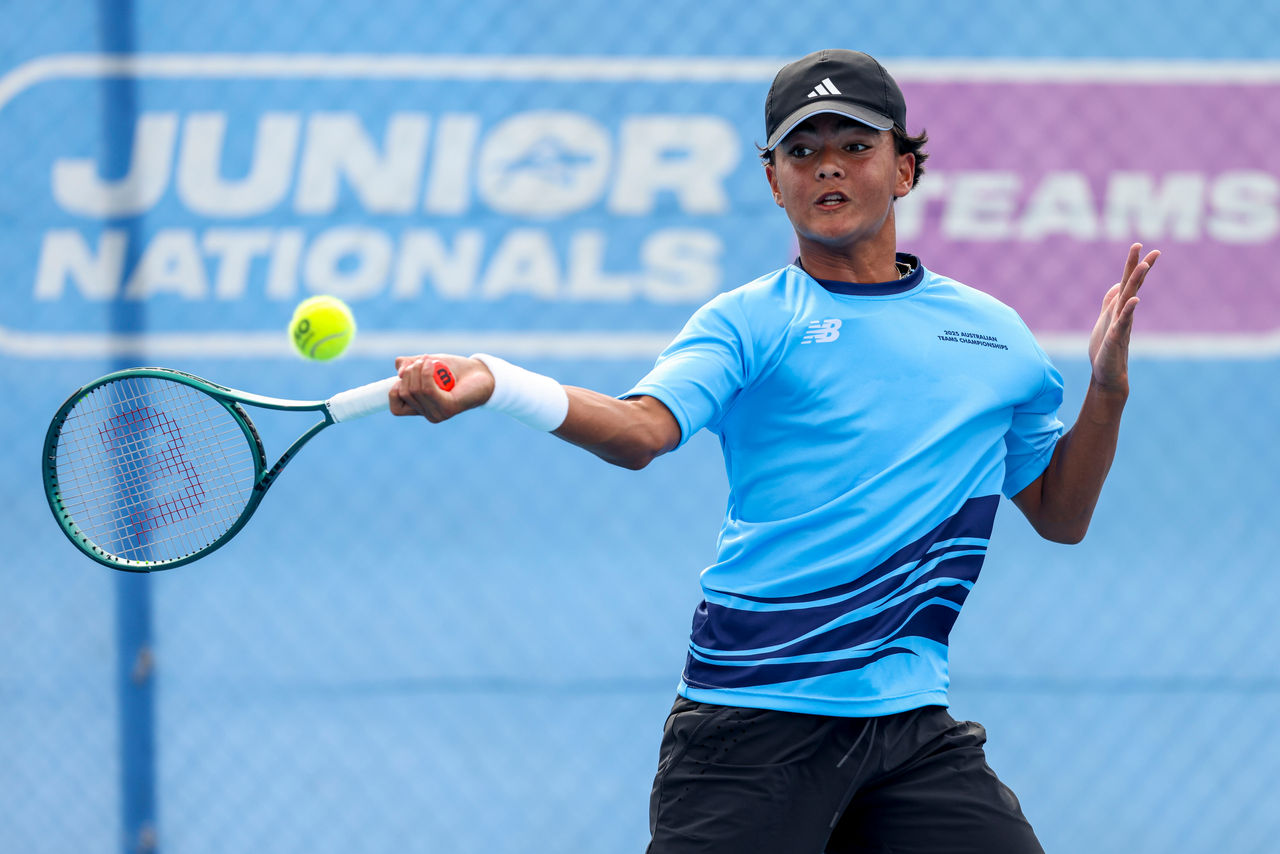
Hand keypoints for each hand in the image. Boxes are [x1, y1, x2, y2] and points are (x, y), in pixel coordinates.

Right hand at [388, 354, 494, 421]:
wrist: (482, 372)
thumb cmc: (454, 369)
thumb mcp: (426, 364)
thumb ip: (409, 365)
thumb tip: (399, 370)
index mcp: (420, 407)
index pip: (395, 408)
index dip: (393, 389)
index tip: (404, 374)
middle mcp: (428, 414)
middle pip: (403, 393)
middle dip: (409, 371)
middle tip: (424, 360)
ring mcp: (438, 413)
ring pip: (414, 390)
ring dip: (418, 369)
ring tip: (430, 360)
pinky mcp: (448, 408)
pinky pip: (427, 390)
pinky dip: (426, 373)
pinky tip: (432, 363)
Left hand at [1088, 243, 1159, 393]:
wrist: (1106, 374)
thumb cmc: (1105, 348)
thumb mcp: (1104, 320)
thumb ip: (1110, 302)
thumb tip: (1115, 285)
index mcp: (1119, 308)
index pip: (1127, 282)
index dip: (1132, 264)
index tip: (1139, 245)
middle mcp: (1123, 313)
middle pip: (1132, 286)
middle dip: (1139, 267)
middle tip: (1152, 250)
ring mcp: (1121, 324)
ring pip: (1128, 299)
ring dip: (1136, 283)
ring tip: (1144, 266)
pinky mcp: (1115, 338)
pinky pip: (1122, 322)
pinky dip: (1128, 310)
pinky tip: (1134, 300)